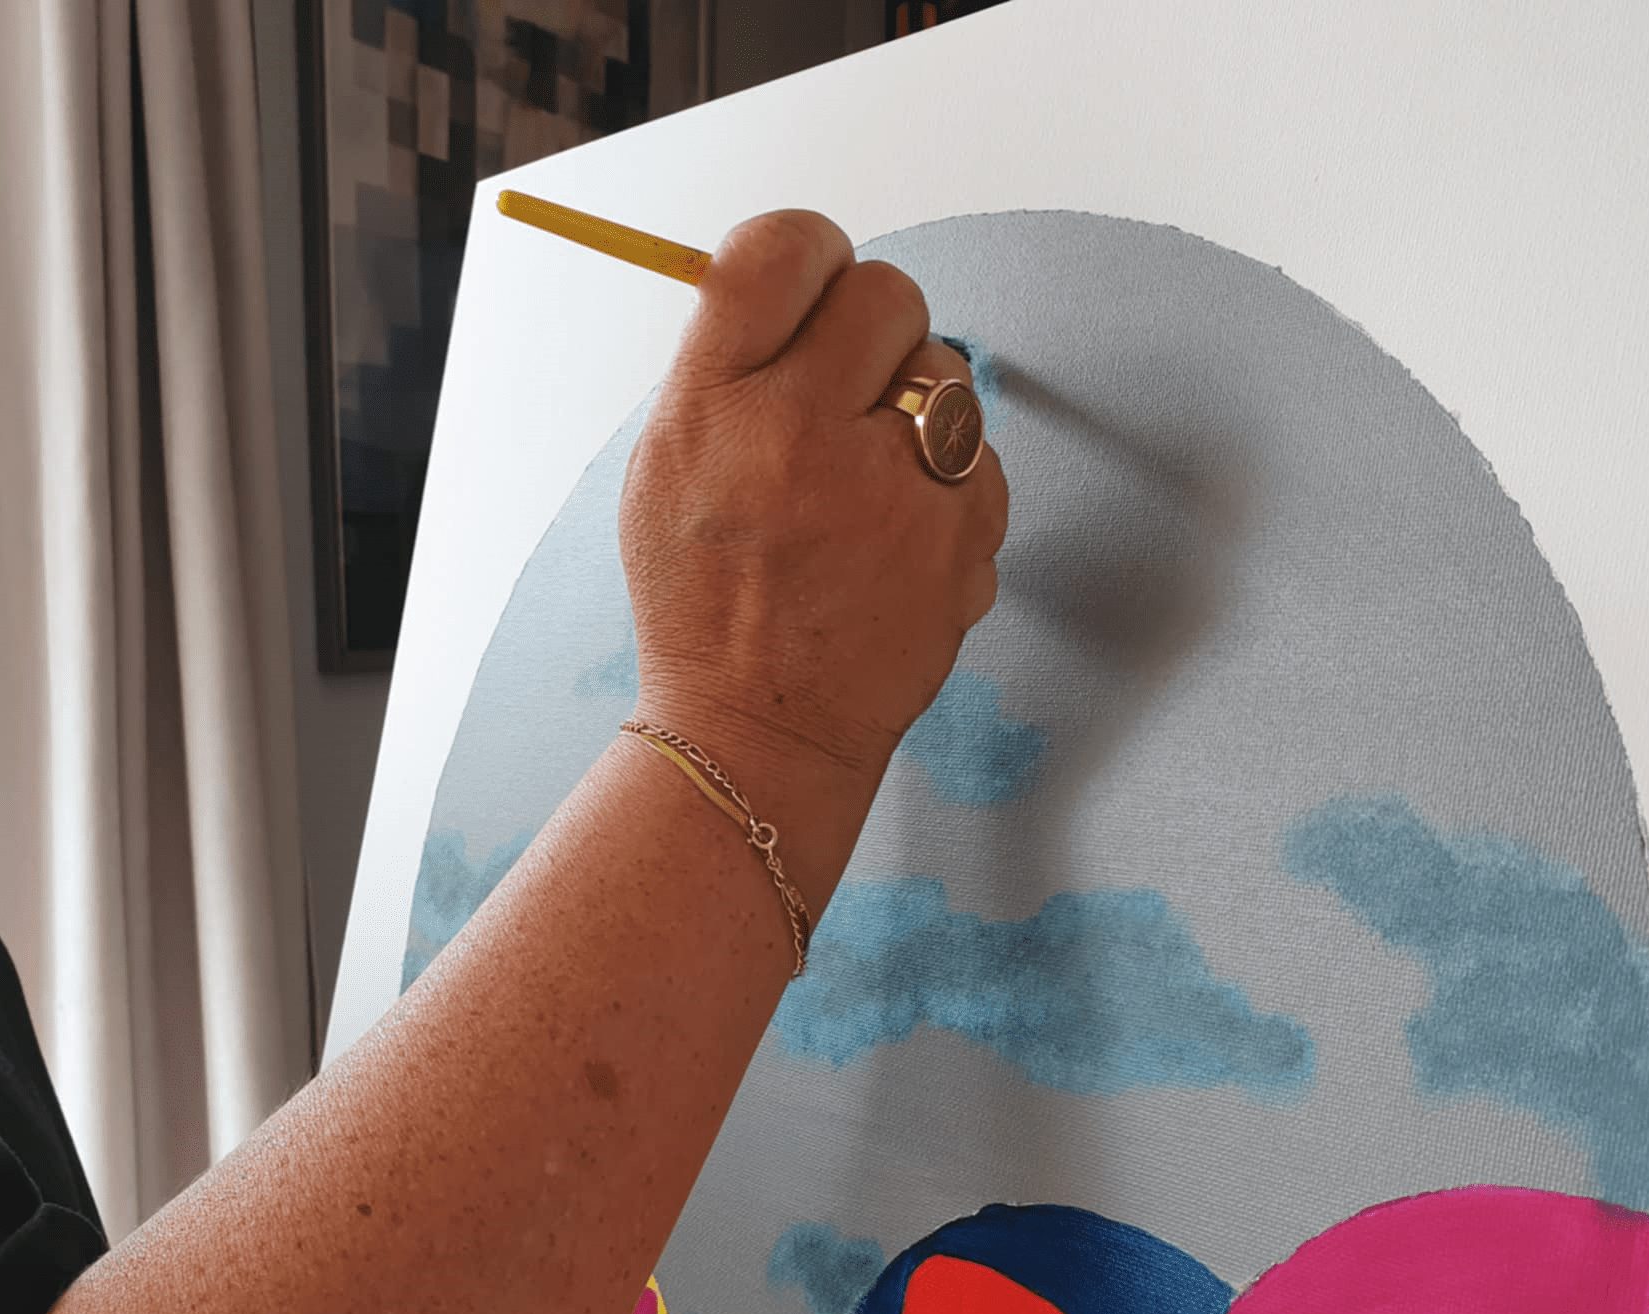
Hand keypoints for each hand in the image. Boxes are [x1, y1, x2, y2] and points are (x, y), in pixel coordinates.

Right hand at [620, 209, 1009, 804]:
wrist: (760, 729)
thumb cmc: (708, 597)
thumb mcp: (668, 468)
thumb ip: (727, 368)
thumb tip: (805, 283)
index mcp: (711, 407)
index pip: (780, 250)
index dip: (811, 249)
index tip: (818, 278)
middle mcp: (796, 436)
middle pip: (885, 292)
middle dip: (876, 328)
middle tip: (851, 387)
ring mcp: (885, 490)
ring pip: (947, 374)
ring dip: (918, 412)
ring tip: (866, 486)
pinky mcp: (956, 539)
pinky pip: (980, 459)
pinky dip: (950, 490)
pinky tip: (899, 541)